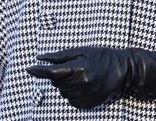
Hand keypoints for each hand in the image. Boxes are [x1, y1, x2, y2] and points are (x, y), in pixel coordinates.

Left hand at [26, 46, 155, 108]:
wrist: (125, 72)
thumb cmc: (104, 57)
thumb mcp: (83, 51)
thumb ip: (60, 56)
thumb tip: (41, 58)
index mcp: (79, 69)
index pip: (52, 73)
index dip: (39, 71)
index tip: (30, 68)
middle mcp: (81, 85)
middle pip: (56, 83)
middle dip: (57, 75)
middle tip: (70, 67)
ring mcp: (84, 96)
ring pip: (62, 92)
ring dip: (65, 84)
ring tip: (80, 75)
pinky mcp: (87, 105)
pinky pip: (70, 100)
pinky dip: (71, 92)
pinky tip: (83, 84)